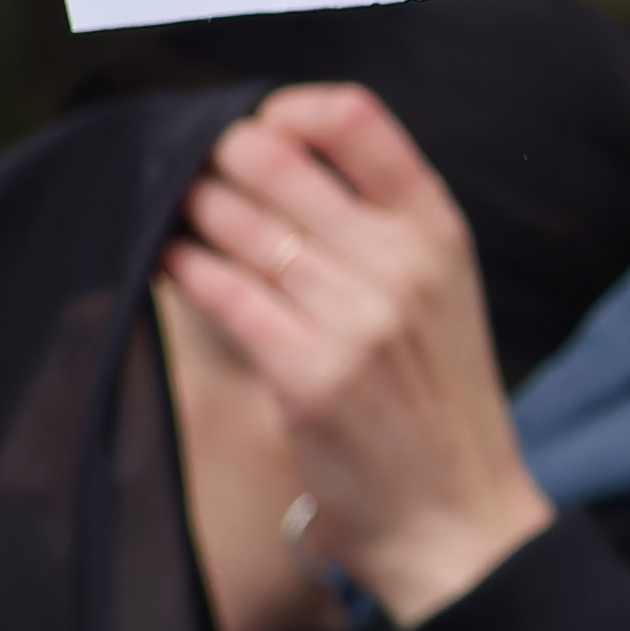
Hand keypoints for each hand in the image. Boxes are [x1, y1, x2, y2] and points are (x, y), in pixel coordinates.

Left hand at [157, 85, 555, 630]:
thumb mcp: (441, 294)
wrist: (461, 520)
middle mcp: (401, 264)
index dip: (286, 110)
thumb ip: (379, 227)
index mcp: (438, 231)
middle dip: (217, 159)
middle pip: (275, 160)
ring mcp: (356, 319)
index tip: (258, 133)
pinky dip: (180, 266)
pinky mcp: (307, 375)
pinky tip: (167, 261)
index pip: (353, 118)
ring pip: (234, 222)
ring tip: (173, 214)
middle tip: (194, 175)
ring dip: (189, 210)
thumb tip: (271, 158)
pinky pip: (218, 290)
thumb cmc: (438, 406)